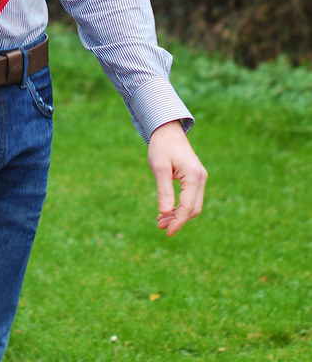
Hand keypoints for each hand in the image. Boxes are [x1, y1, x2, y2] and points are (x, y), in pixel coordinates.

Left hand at [148, 120, 206, 236]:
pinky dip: (179, 206)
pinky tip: (167, 211)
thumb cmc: (162, 146)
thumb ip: (163, 190)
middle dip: (178, 220)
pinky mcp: (195, 178)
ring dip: (178, 215)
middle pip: (193, 208)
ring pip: (192, 205)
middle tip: (159, 226)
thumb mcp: (159, 167)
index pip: (188, 206)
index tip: (167, 232)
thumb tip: (165, 213)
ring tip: (160, 221)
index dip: (178, 221)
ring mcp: (199, 178)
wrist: (167, 130)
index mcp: (193, 176)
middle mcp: (200, 178)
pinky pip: (190, 198)